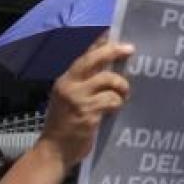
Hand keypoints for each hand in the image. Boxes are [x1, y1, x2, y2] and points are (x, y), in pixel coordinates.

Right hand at [40, 36, 133, 169]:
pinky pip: (111, 100)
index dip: (99, 42)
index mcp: (65, 80)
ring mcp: (78, 99)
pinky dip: (117, 103)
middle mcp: (69, 85)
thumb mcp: (68, 98)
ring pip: (108, 79)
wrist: (53, 151)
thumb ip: (84, 82)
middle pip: (94, 59)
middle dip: (113, 51)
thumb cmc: (64, 125)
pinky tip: (116, 109)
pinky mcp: (88, 113)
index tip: (113, 32)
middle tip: (130, 49)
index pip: (84, 55)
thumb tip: (108, 66)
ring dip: (121, 86)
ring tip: (124, 94)